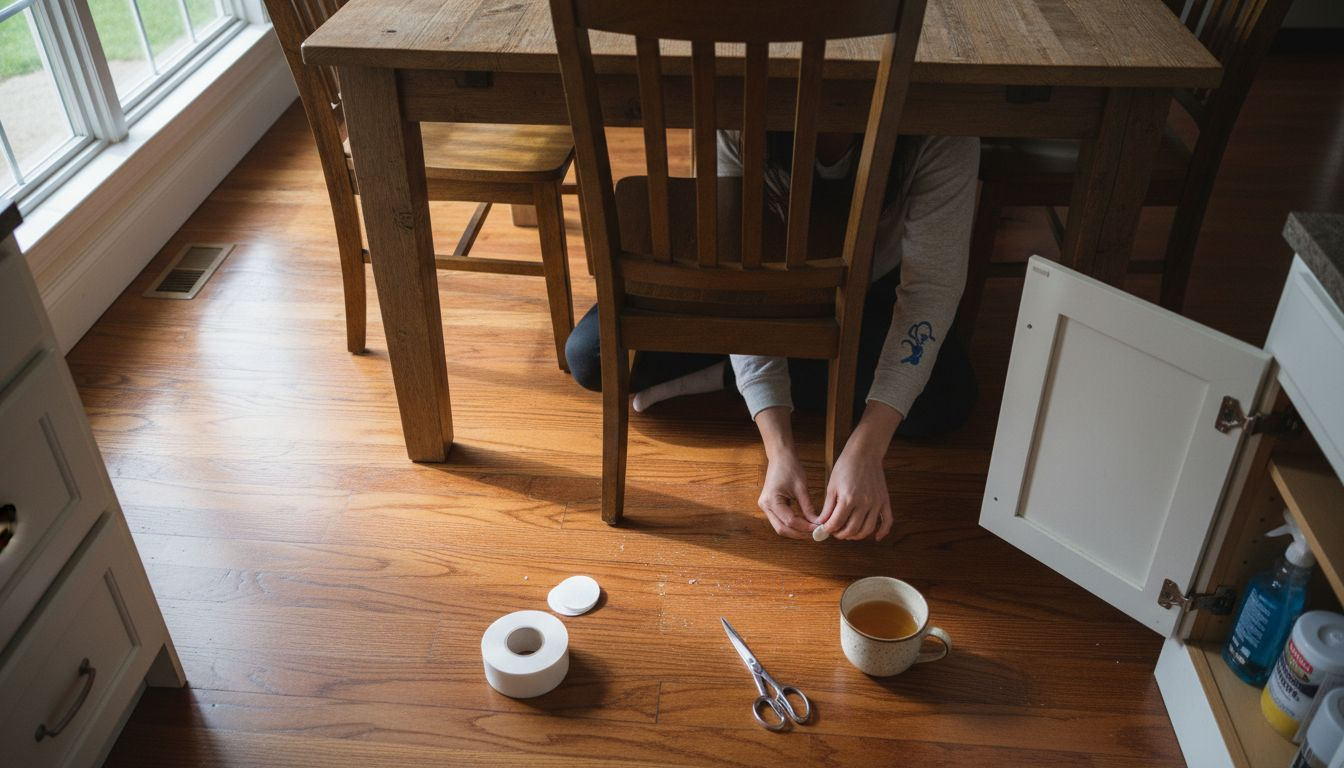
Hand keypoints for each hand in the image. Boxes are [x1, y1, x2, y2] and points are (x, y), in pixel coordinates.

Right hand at [758, 448, 817, 538]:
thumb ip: (808, 507)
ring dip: (795, 531)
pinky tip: (803, 525)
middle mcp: (765, 506)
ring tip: (811, 532)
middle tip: (815, 535)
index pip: (789, 521)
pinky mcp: (769, 506)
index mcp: (771, 500)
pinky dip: (792, 525)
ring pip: (780, 527)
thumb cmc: (790, 467)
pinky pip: (780, 521)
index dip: (805, 527)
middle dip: (799, 534)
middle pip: (782, 529)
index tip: (818, 528)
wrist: (780, 457)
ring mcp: (765, 507)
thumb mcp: (801, 488)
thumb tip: (817, 523)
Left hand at [818, 402, 902, 540]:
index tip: (824, 530)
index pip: (836, 523)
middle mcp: (864, 503)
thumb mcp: (832, 486)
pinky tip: (876, 537)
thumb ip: (827, 507)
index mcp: (848, 498)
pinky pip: (887, 521)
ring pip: (867, 529)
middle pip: (852, 529)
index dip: (828, 529)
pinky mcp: (884, 501)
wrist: (864, 453)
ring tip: (848, 533)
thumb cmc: (845, 467)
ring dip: (857, 536)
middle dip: (841, 534)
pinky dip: (882, 532)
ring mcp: (876, 503)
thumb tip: (821, 523)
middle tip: (835, 532)